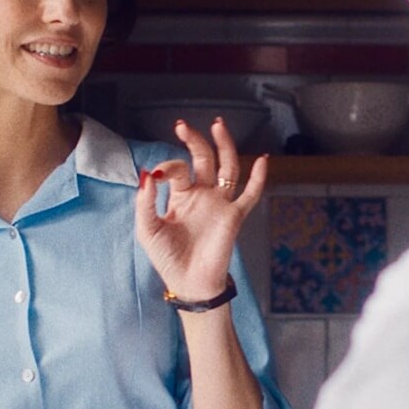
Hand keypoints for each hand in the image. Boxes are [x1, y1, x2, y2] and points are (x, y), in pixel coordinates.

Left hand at [135, 118, 267, 300]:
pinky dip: (258, 178)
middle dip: (195, 141)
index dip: (168, 167)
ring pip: (228, 167)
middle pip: (203, 159)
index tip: (157, 176)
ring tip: (218, 126)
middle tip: (183, 126)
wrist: (188, 282)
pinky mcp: (234, 216)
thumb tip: (146, 174)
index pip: (178, 169)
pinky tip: (263, 160)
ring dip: (224, 146)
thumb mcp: (147, 229)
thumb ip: (145, 202)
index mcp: (181, 195)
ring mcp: (220, 203)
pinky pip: (250, 194)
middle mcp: (203, 194)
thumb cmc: (167, 257)